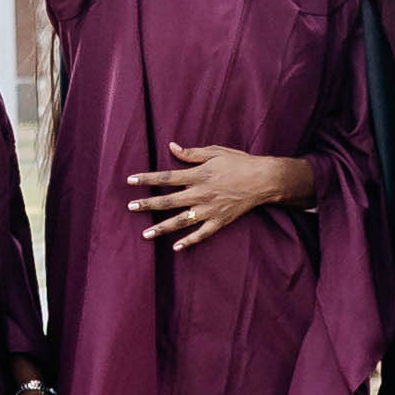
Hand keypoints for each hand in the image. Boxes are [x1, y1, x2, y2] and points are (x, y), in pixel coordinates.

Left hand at [127, 140, 311, 249]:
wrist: (264, 180)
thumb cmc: (239, 162)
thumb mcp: (216, 152)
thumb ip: (192, 153)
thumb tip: (171, 147)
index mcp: (198, 175)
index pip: (166, 177)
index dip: (147, 179)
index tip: (130, 180)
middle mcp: (201, 194)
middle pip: (169, 201)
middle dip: (148, 204)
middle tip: (130, 207)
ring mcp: (210, 210)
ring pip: (181, 221)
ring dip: (162, 228)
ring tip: (145, 234)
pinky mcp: (220, 221)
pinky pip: (202, 234)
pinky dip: (189, 241)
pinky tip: (175, 247)